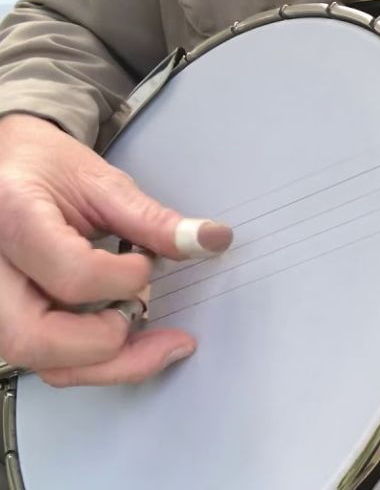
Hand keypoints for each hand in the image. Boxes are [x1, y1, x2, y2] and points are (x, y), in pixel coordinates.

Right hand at [0, 114, 232, 385]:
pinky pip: (45, 359)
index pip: (72, 274)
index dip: (124, 279)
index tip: (146, 264)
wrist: (4, 166)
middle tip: (150, 314)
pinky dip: (93, 359)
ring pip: (39, 361)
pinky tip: (126, 337)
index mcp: (13, 218)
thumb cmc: (43, 168)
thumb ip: (152, 219)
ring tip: (151, 335)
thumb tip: (211, 240)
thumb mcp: (100, 182)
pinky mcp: (5, 319)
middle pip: (36, 339)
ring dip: (107, 361)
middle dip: (110, 344)